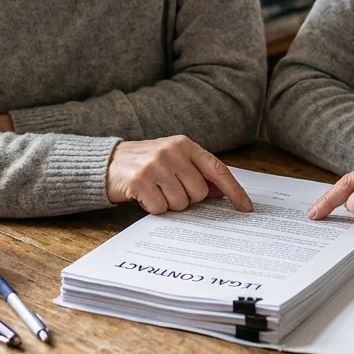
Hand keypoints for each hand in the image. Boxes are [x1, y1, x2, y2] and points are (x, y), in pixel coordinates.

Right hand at [106, 136, 253, 214]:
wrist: (107, 163)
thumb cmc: (146, 164)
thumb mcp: (174, 161)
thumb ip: (197, 173)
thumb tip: (223, 192)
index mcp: (185, 145)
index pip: (217, 170)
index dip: (234, 190)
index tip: (246, 207)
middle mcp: (172, 152)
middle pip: (199, 192)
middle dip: (188, 198)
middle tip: (170, 189)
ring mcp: (156, 166)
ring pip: (181, 203)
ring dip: (170, 204)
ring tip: (156, 191)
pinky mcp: (140, 181)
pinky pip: (161, 209)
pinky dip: (154, 208)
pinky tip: (145, 196)